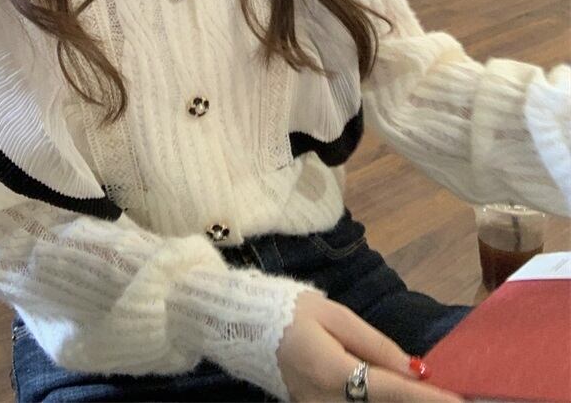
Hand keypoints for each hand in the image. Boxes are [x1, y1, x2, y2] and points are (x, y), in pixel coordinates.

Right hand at [276, 291, 463, 401]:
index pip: (391, 390)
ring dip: (398, 401)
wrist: (246, 327)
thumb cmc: (291, 311)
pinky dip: (378, 401)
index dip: (428, 399)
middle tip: (450, 395)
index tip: (460, 402)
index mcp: (332, 372)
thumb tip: (413, 369)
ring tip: (423, 390)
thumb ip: (375, 344)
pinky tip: (395, 391)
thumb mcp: (334, 315)